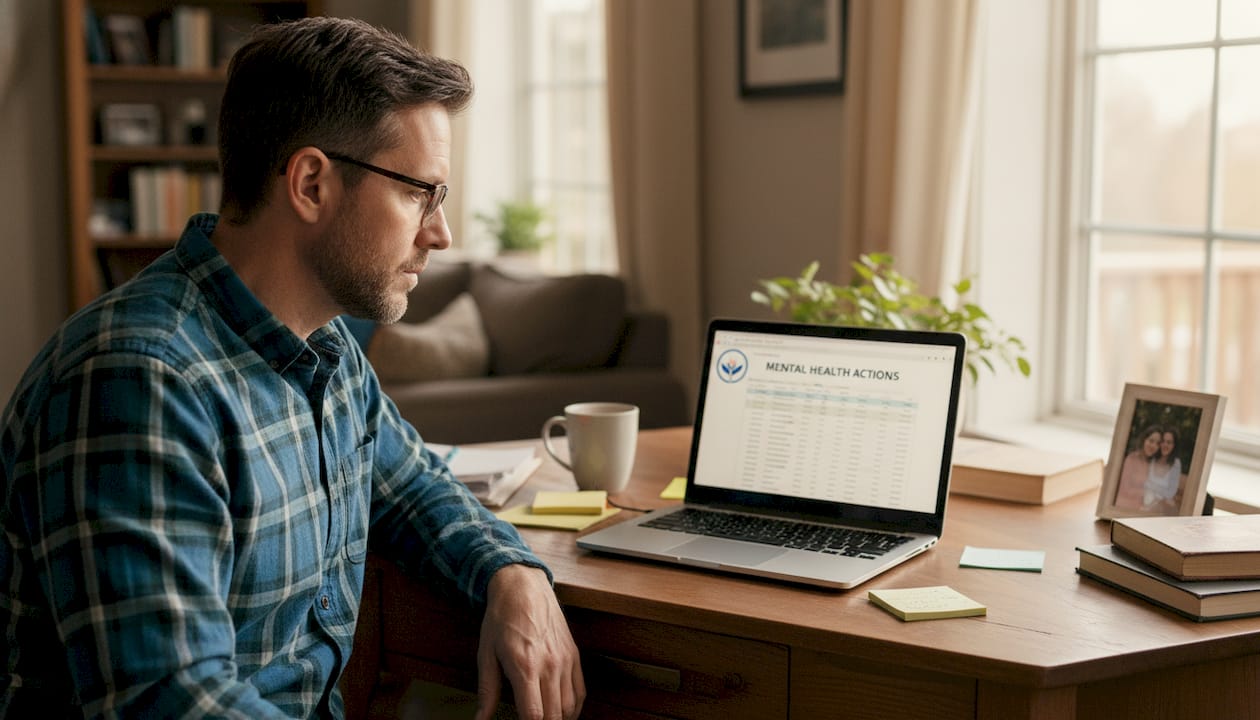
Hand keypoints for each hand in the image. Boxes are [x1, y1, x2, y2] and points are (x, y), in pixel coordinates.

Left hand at [475, 564, 584, 719]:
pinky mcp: (574, 655)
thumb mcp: (486, 653)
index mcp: (524, 666)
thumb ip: (487, 691)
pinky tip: (562, 713)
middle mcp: (549, 665)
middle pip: (554, 716)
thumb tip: (481, 719)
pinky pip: (580, 692)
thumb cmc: (501, 617)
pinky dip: (573, 709)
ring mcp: (565, 660)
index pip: (534, 714)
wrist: (523, 586)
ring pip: (570, 707)